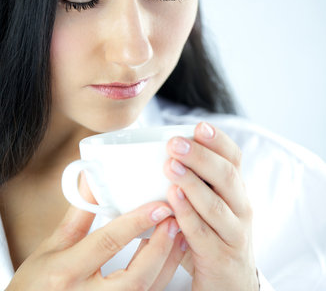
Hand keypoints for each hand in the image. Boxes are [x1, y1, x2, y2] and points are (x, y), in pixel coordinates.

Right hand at [6, 174, 185, 290]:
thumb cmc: (36, 284)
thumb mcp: (53, 246)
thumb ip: (79, 214)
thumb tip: (93, 181)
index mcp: (67, 272)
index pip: (108, 243)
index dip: (137, 222)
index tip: (159, 207)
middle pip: (136, 277)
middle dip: (161, 247)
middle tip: (174, 220)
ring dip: (167, 262)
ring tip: (178, 234)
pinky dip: (160, 278)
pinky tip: (166, 257)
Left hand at [164, 122, 258, 290]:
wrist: (232, 283)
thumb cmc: (212, 235)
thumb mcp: (211, 206)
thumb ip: (195, 183)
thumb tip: (160, 154)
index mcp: (236, 191)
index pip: (234, 159)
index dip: (218, 141)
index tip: (199, 126)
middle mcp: (241, 208)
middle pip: (227, 176)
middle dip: (200, 157)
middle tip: (175, 144)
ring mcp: (234, 233)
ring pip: (215, 203)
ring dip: (192, 182)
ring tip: (170, 166)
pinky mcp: (221, 257)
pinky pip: (202, 233)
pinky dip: (187, 214)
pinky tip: (172, 199)